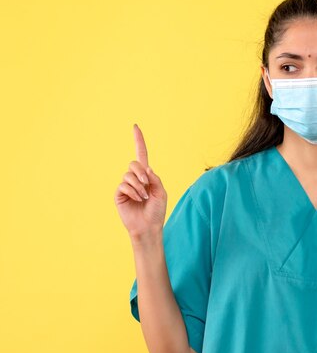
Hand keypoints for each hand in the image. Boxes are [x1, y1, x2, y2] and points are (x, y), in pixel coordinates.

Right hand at [114, 124, 167, 239]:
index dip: (139, 141)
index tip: (135, 126)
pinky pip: (123, 185)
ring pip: (128, 175)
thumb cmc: (157, 210)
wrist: (149, 226)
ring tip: (143, 197)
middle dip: (140, 173)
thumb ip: (155, 178)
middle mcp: (135, 178)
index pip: (141, 154)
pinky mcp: (119, 194)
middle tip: (146, 185)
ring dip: (138, 186)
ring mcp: (126, 186)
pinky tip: (137, 200)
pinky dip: (132, 192)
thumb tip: (146, 168)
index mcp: (146, 175)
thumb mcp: (161, 192)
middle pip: (133, 164)